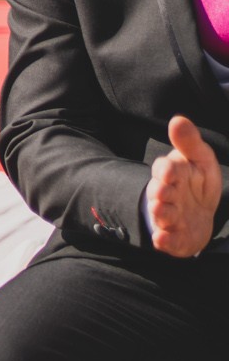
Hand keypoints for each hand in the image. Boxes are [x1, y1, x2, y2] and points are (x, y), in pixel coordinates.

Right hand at [148, 115, 221, 257]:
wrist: (197, 217)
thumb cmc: (197, 184)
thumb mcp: (200, 161)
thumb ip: (190, 143)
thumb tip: (178, 119)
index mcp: (173, 174)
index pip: (165, 168)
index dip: (167, 170)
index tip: (170, 170)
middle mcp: (167, 195)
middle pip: (160, 192)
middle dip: (160, 192)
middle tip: (162, 192)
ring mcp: (169, 217)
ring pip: (162, 215)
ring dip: (161, 213)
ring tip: (162, 211)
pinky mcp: (174, 238)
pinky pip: (167, 240)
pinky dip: (164, 240)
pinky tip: (161, 239)